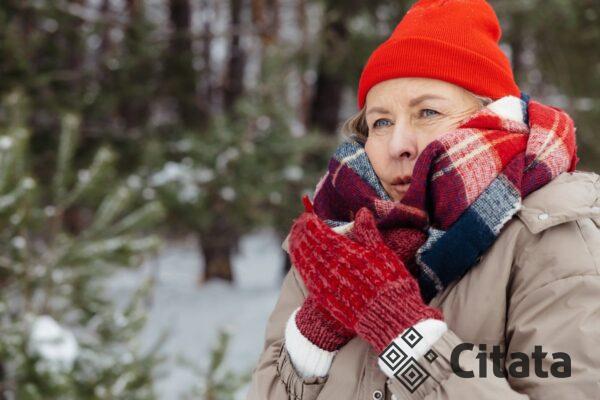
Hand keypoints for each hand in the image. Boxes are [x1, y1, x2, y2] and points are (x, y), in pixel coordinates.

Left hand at [288, 206, 442, 353]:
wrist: (389, 319)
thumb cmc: (392, 284)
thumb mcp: (384, 255)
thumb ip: (369, 233)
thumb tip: (361, 212)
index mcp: (346, 253)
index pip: (321, 234)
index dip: (311, 224)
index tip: (306, 216)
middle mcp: (331, 267)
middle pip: (310, 247)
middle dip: (302, 234)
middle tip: (297, 224)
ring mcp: (326, 284)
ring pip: (306, 262)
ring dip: (298, 248)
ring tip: (295, 238)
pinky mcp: (325, 299)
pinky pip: (308, 279)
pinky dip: (301, 267)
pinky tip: (299, 262)